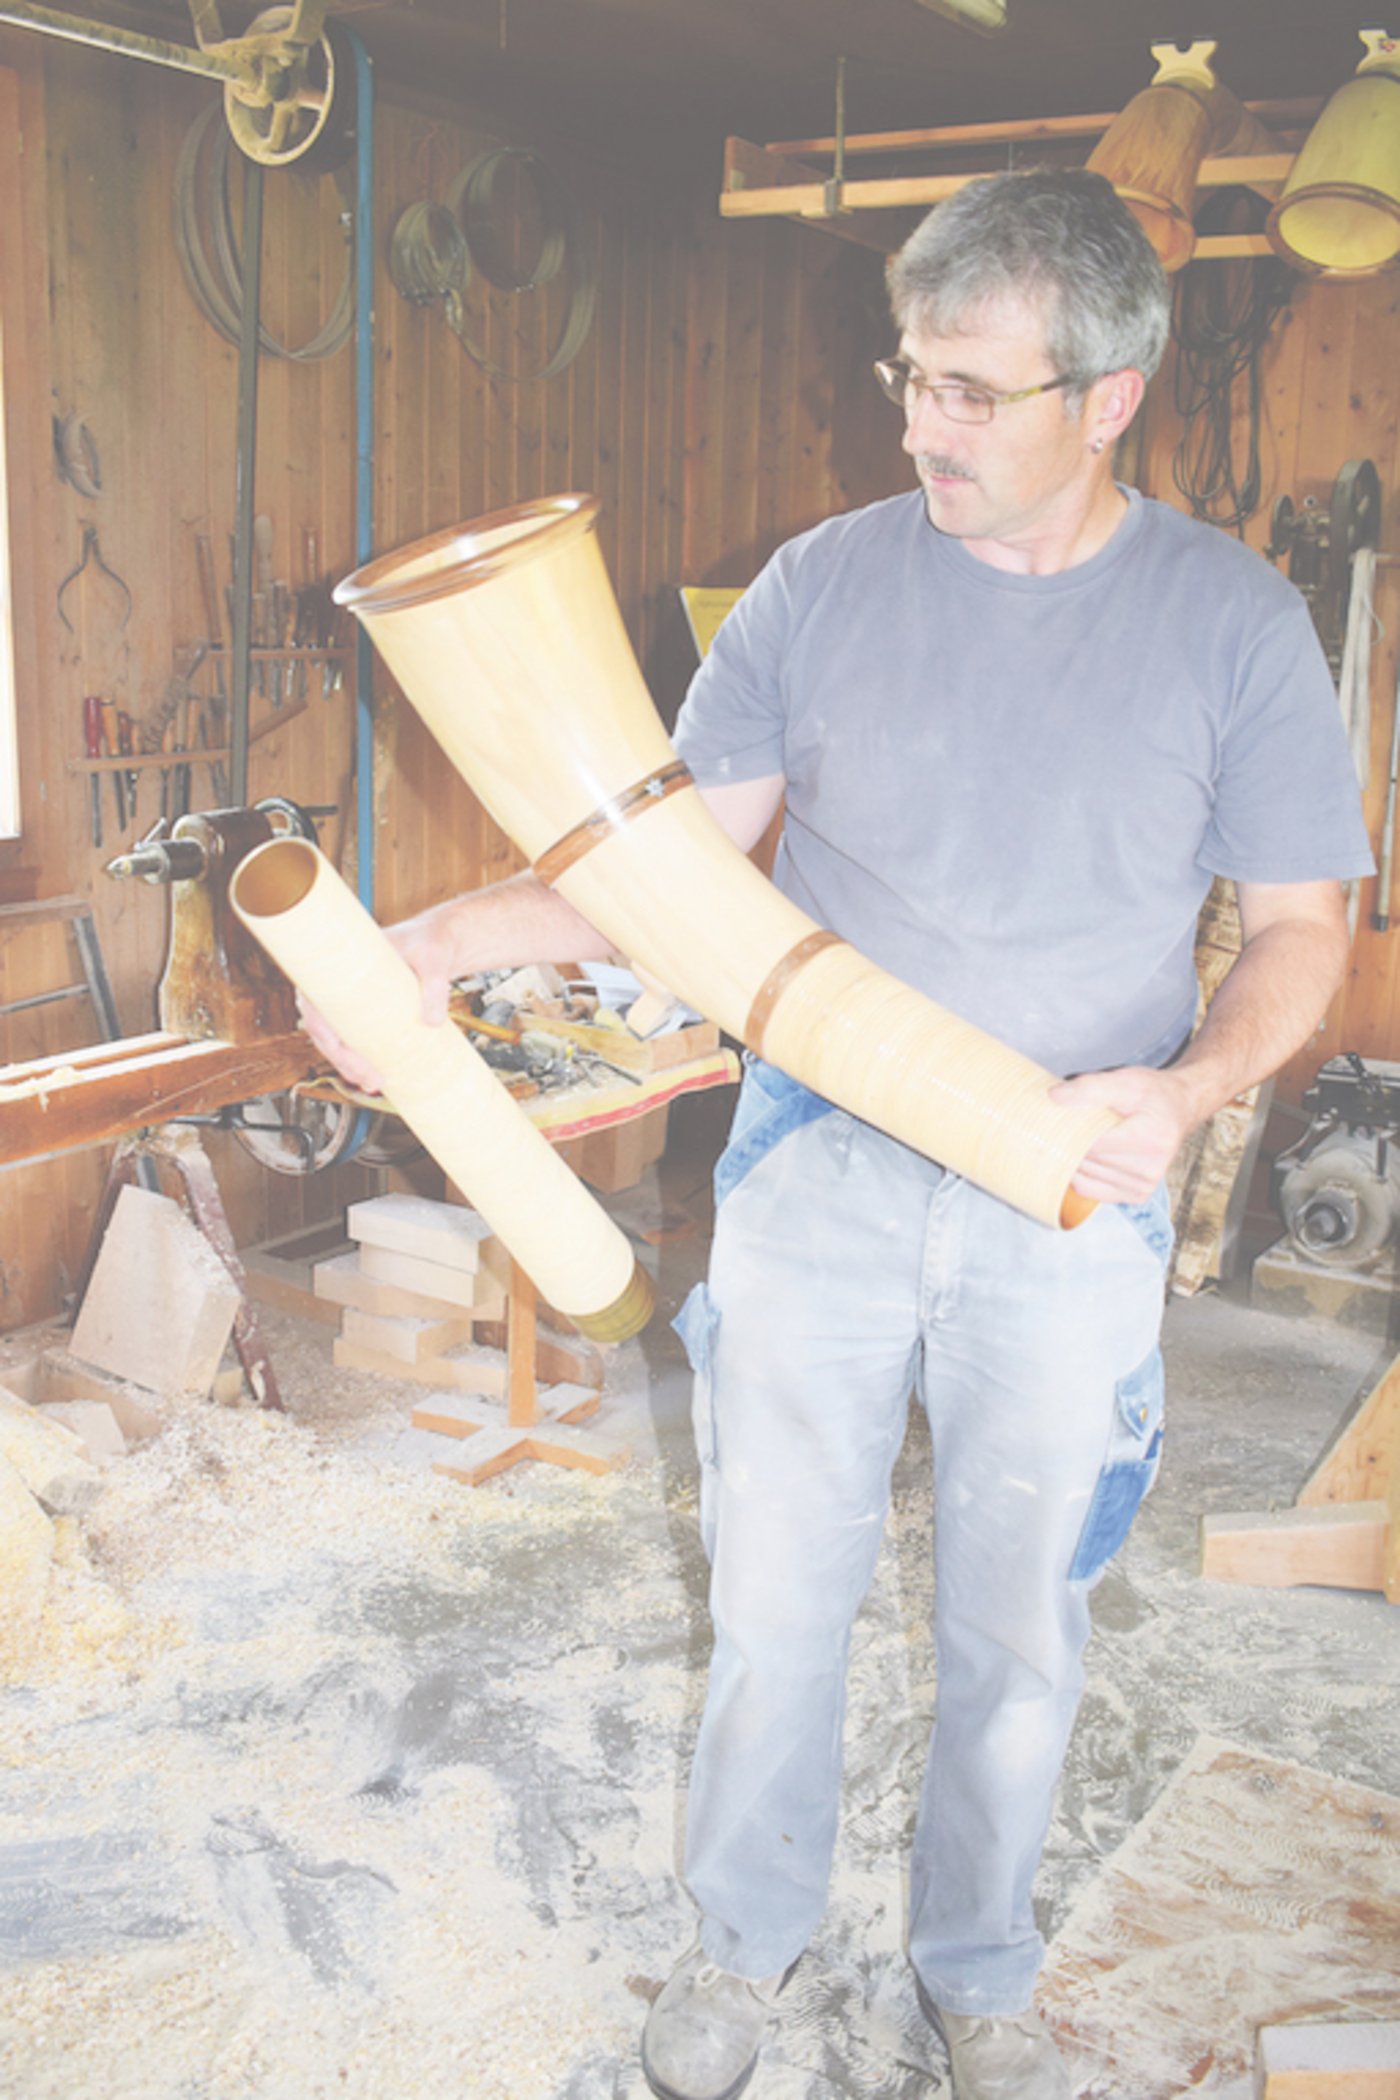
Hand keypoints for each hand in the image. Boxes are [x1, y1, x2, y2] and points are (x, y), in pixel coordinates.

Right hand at [296, 909, 459, 1094]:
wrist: (436, 941)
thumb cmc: (428, 941)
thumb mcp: (435, 957)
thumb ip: (436, 985)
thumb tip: (432, 1021)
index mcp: (340, 963)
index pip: (317, 1007)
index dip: (327, 1037)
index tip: (350, 1056)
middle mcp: (336, 981)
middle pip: (324, 1029)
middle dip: (343, 1061)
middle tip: (371, 1079)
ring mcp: (347, 997)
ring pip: (334, 1038)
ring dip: (348, 1065)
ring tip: (373, 1084)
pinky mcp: (361, 1009)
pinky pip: (350, 1036)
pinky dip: (358, 1058)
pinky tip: (371, 1077)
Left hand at [1050, 1064, 1199, 1205]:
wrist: (1181, 1109)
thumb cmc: (1154, 1094)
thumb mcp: (1127, 1080)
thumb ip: (1091, 1087)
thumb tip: (1055, 1096)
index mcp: (1150, 1140)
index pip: (1091, 1143)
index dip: (1069, 1129)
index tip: (1059, 1116)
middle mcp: (1148, 1170)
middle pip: (1085, 1160)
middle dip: (1069, 1141)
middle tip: (1066, 1124)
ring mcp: (1142, 1187)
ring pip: (1083, 1176)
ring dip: (1073, 1157)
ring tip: (1083, 1137)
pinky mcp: (1136, 1196)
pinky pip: (1089, 1189)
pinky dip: (1080, 1173)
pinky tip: (1084, 1155)